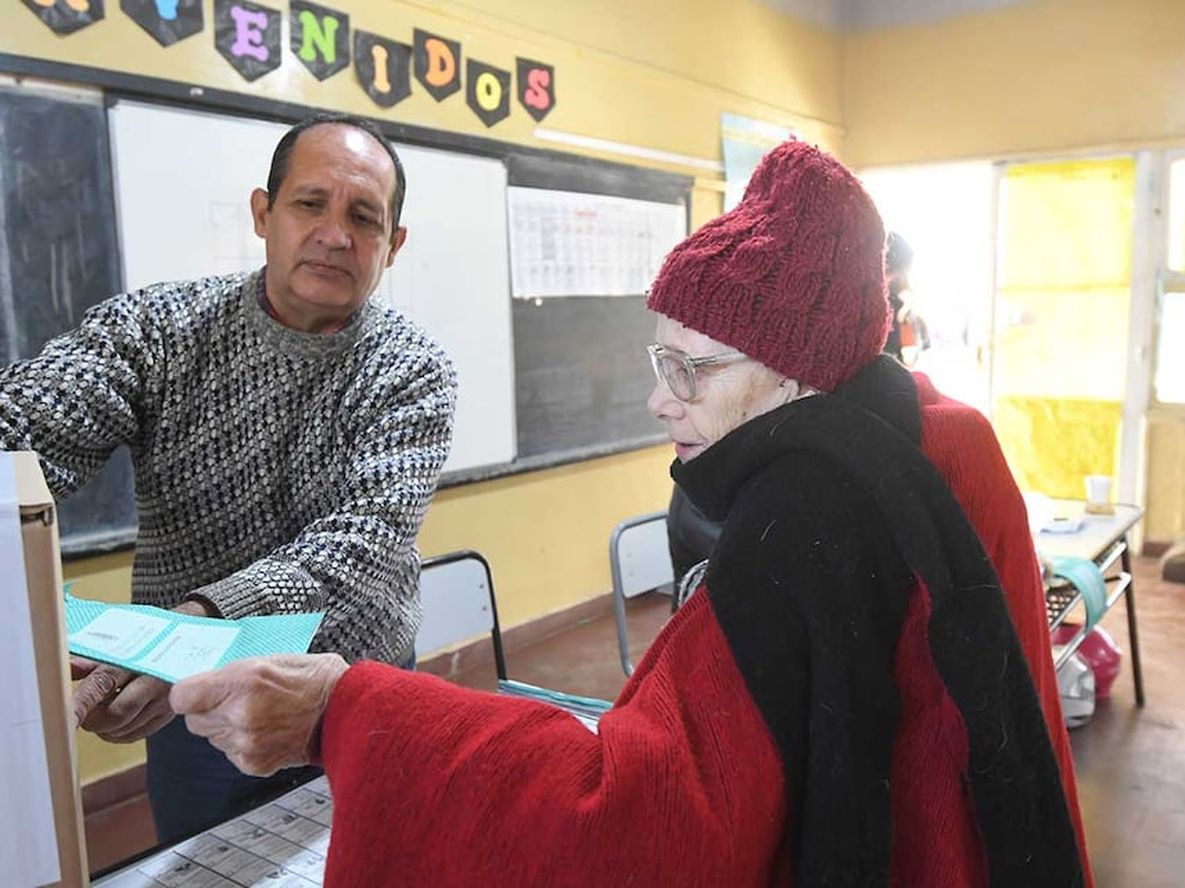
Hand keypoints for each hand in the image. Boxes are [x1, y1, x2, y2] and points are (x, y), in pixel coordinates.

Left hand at [71, 599, 216, 742]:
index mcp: (137, 658)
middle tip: (82, 712)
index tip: (68, 719)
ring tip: (102, 711)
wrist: (191, 639)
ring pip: (124, 729)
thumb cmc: (150, 640)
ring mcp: (164, 700)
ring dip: (104, 728)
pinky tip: (116, 720)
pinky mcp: (169, 714)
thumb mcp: (120, 644)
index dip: (82, 704)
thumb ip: (90, 660)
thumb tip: (64, 669)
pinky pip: (136, 735)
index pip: (103, 684)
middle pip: (115, 715)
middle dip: (93, 719)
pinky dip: (119, 733)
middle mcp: (154, 681)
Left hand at [170, 654, 349, 776]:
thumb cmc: (313, 679)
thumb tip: (202, 682)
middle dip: (208, 710)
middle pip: (193, 720)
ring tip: (257, 714)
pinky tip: (265, 730)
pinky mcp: (253, 763)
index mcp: (242, 681)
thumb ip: (231, 673)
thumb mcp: (269, 659)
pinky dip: (240, 743)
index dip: (189, 692)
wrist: (345, 710)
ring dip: (225, 727)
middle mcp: (240, 714)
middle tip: (234, 699)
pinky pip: (229, 752)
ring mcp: (246, 742)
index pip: (182, 696)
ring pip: (211, 737)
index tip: (198, 690)